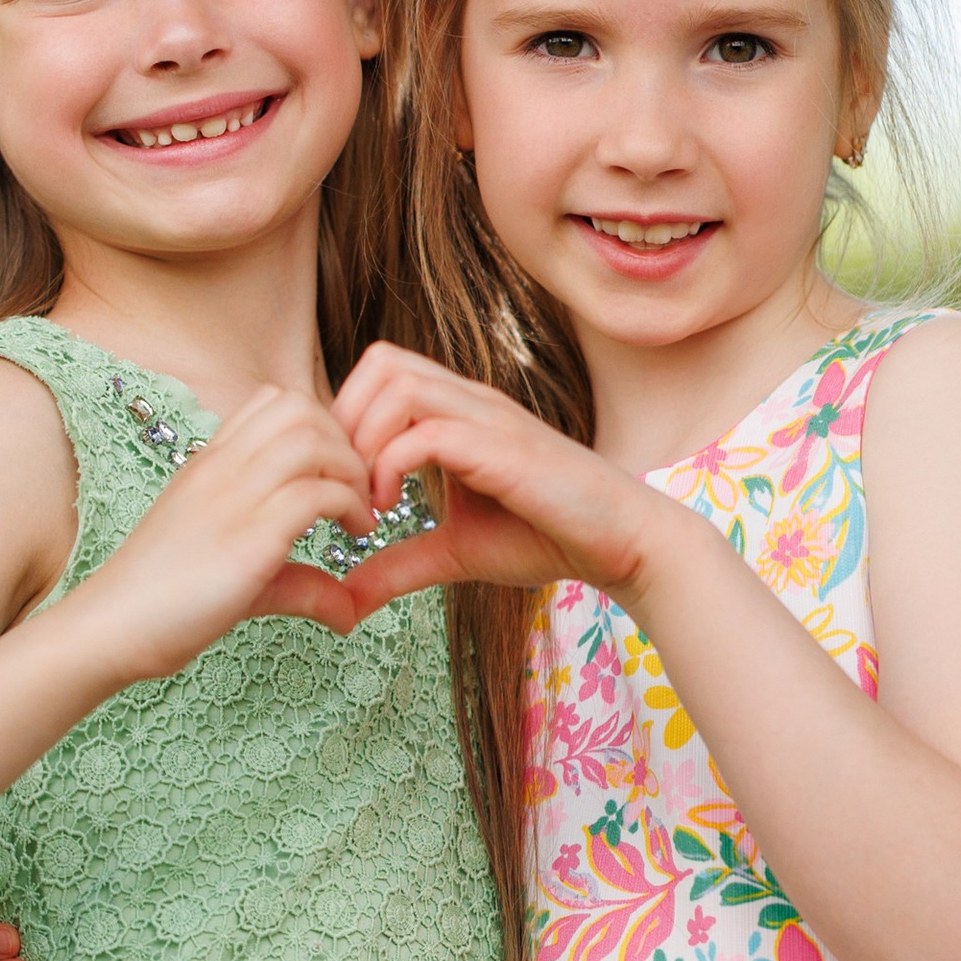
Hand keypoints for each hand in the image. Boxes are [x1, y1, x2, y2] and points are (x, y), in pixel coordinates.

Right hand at [72, 382, 380, 680]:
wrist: (109, 628)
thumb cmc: (161, 602)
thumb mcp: (237, 575)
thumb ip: (296, 580)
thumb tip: (349, 612)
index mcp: (211, 465)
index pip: (273, 401)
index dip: (322, 427)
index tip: (336, 475)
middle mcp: (220, 469)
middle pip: (301, 407)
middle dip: (346, 442)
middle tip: (357, 492)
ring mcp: (231, 498)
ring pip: (312, 439)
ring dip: (351, 471)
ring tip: (357, 514)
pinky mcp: (247, 538)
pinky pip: (315, 493)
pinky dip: (348, 506)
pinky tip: (352, 538)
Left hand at [326, 343, 664, 614]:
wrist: (619, 543)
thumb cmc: (546, 537)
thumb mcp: (455, 552)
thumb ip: (400, 565)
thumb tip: (344, 599)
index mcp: (457, 411)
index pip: (381, 370)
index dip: (345, 415)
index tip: (341, 479)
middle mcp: (471, 401)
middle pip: (381, 361)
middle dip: (345, 419)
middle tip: (344, 482)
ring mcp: (489, 418)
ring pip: (399, 385)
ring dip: (364, 440)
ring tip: (367, 499)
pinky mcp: (504, 448)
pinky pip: (427, 434)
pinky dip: (391, 467)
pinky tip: (389, 512)